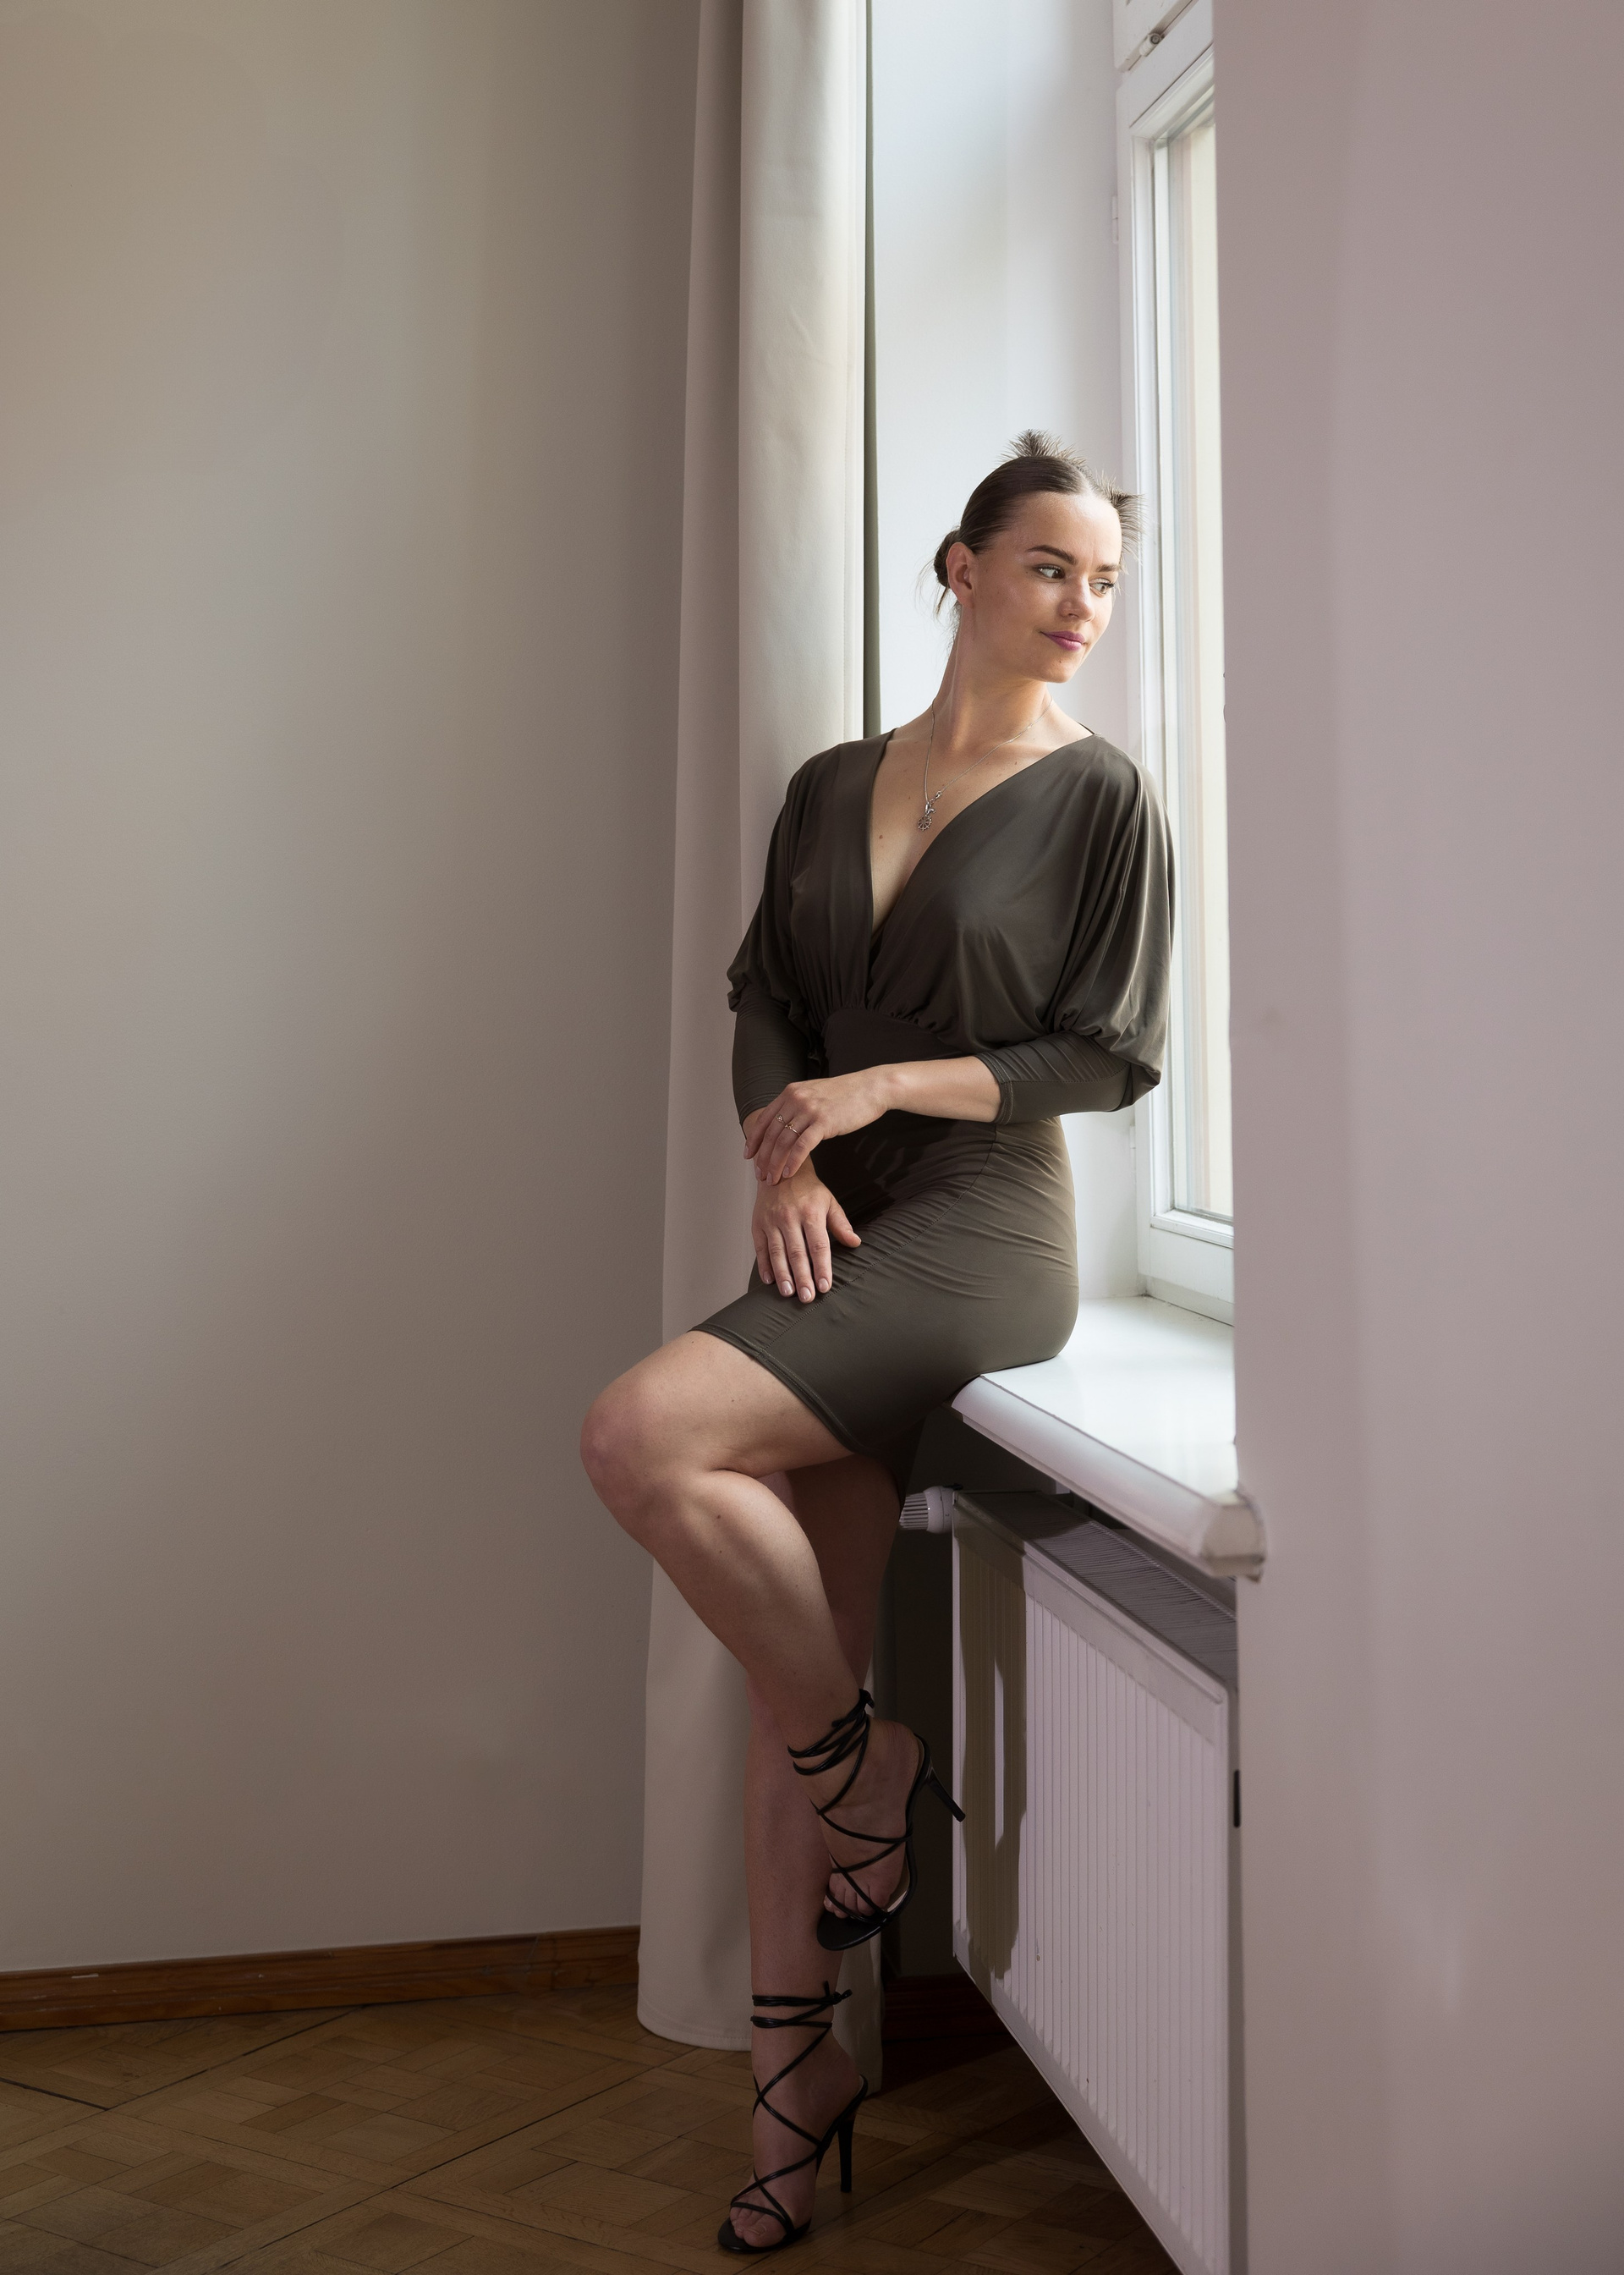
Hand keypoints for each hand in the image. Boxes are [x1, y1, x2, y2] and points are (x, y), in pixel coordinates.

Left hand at [743, 1071, 897, 1184]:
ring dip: (775, 1164)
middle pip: (771, 1133)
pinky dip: (793, 1162)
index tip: (748, 1157)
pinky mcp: (824, 1121)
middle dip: (763, 1157)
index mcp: (790, 1092)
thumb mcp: (814, 1095)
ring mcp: (809, 1110)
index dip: (754, 1140)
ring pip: (783, 1142)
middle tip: (760, 1175)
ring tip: (772, 1179)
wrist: (871, 1088)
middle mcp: (795, 1099)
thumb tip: (785, 1126)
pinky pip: (802, 1146)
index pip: (764, 1119)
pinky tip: (789, 1174)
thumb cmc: (845, 1095)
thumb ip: (798, 1106)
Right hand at [750, 1159, 861, 1302]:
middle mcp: (790, 1217)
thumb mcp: (828, 1201)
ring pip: (777, 1253)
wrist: (780, 1168)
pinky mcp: (758, 1223)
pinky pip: (760, 1248)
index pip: (818, 1245)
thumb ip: (841, 1224)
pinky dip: (764, 1265)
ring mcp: (771, 1221)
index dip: (822, 1267)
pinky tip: (769, 1280)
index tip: (825, 1286)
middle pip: (797, 1253)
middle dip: (803, 1277)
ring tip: (788, 1293)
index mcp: (811, 1212)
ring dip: (783, 1275)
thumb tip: (855, 1243)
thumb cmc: (808, 1190)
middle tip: (807, 1297)